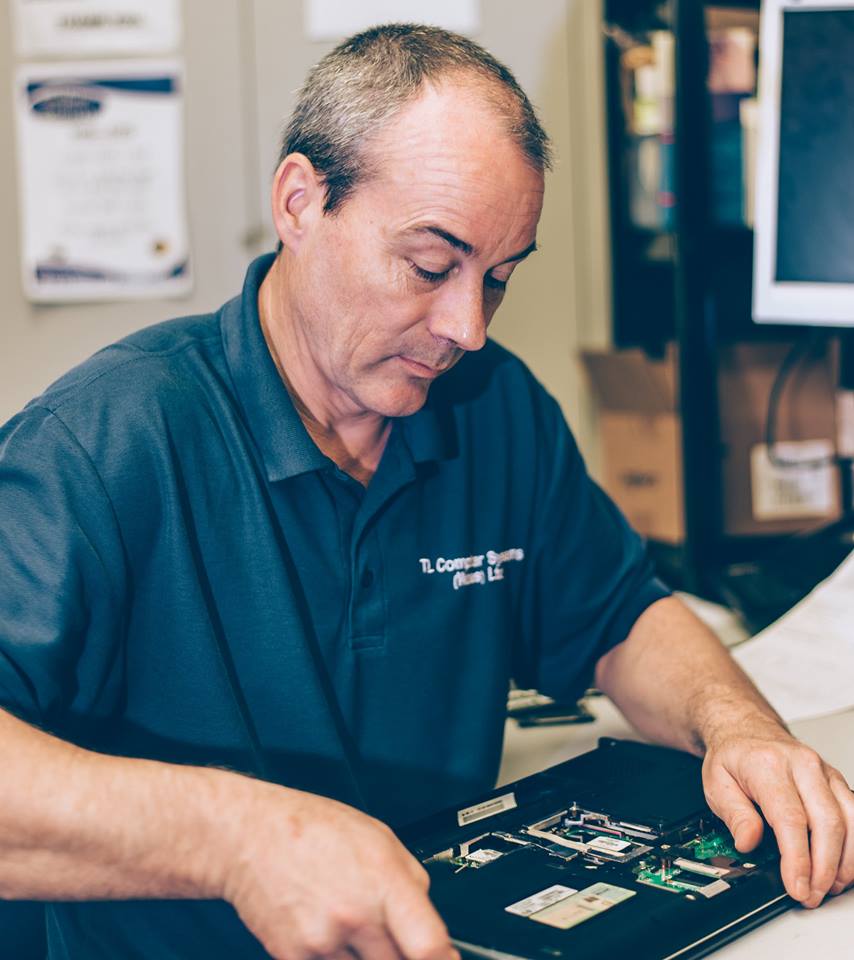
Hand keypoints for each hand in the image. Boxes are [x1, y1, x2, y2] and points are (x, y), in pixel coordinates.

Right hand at [217, 780, 457, 959]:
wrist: (249, 835)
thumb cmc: (312, 828)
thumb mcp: (380, 837)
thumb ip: (411, 882)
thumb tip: (429, 922)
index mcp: (384, 881)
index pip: (428, 946)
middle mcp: (355, 916)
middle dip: (403, 954)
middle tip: (391, 934)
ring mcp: (323, 943)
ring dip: (367, 956)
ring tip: (351, 920)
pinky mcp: (293, 958)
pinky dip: (335, 957)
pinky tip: (325, 926)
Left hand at [701, 716, 853, 907]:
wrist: (746, 729)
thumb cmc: (734, 755)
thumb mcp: (716, 783)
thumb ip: (733, 814)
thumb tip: (748, 842)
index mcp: (768, 765)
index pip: (790, 819)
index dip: (797, 859)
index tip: (796, 886)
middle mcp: (802, 765)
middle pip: (827, 823)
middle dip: (823, 868)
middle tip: (811, 894)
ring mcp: (824, 772)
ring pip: (850, 821)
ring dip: (844, 861)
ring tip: (827, 885)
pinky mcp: (836, 781)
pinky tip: (842, 865)